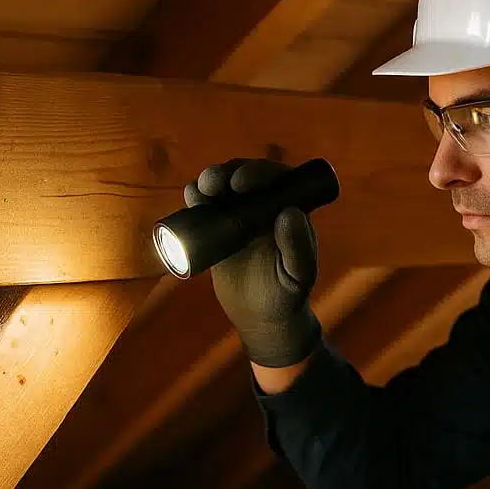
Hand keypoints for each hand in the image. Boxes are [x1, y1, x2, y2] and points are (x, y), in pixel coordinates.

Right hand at [182, 158, 320, 366]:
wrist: (260, 316)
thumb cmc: (287, 295)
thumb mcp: (298, 274)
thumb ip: (298, 247)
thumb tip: (290, 212)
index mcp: (288, 209)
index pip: (276, 178)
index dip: (258, 172)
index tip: (242, 182)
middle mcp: (264, 206)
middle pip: (244, 175)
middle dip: (227, 172)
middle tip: (214, 183)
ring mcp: (239, 215)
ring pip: (222, 187)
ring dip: (208, 181)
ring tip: (199, 192)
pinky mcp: (217, 228)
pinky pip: (204, 207)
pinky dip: (195, 199)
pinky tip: (191, 200)